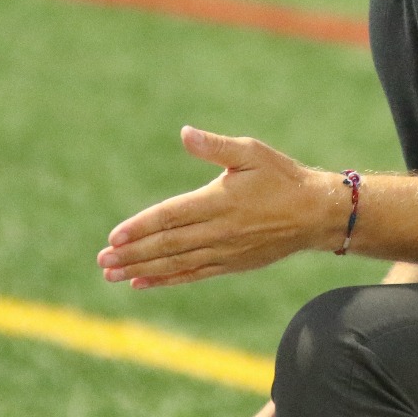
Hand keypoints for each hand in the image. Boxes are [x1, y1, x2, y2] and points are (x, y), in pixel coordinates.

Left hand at [97, 127, 340, 288]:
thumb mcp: (251, 152)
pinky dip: (166, 280)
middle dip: (132, 254)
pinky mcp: (231, 264)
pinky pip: (193, 274)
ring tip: (112, 274)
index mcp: (218, 201)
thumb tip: (185, 133)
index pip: (170, 216)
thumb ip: (215, 146)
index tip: (113, 237)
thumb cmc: (281, 177)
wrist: (315, 213)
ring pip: (176, 263)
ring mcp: (224, 251)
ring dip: (142, 269)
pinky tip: (143, 282)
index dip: (140, 227)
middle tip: (102, 261)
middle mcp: (218, 230)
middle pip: (167, 245)